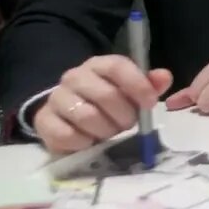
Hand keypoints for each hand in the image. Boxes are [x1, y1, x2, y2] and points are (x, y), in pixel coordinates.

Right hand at [34, 56, 172, 153]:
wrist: (66, 116)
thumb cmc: (106, 104)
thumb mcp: (129, 92)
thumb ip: (148, 85)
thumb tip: (164, 77)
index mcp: (98, 65)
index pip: (118, 66)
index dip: (137, 84)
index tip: (149, 104)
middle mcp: (75, 77)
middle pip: (106, 95)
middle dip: (124, 116)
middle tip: (128, 125)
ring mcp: (56, 97)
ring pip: (87, 116)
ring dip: (105, 131)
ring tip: (109, 134)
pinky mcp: (44, 121)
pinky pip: (67, 134)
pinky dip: (84, 142)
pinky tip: (89, 142)